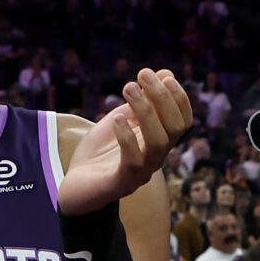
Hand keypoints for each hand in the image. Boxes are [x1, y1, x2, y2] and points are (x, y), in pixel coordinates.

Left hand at [62, 69, 193, 213]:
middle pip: (175, 128)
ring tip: (128, 88)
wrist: (76, 187)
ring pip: (158, 142)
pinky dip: (127, 137)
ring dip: (146, 111)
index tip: (163, 76)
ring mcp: (141, 173)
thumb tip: (166, 72)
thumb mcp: (121, 118)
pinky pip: (132, 161)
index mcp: (159, 142)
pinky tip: (117, 119)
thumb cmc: (101, 153)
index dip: (180, 98)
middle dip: (162, 97)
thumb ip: (142, 101)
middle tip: (143, 74)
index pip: (183, 121)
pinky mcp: (121, 183)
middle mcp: (156, 158)